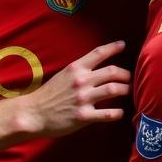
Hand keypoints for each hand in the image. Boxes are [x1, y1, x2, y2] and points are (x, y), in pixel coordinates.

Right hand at [16, 40, 130, 137]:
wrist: (33, 113)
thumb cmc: (48, 95)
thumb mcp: (62, 75)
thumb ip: (79, 71)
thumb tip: (96, 68)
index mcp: (75, 68)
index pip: (98, 53)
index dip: (113, 47)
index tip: (123, 45)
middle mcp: (81, 81)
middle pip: (113, 71)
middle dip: (125, 74)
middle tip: (128, 78)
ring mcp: (83, 98)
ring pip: (114, 89)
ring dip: (125, 90)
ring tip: (127, 91)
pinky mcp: (84, 116)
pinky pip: (108, 113)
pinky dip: (118, 113)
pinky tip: (119, 112)